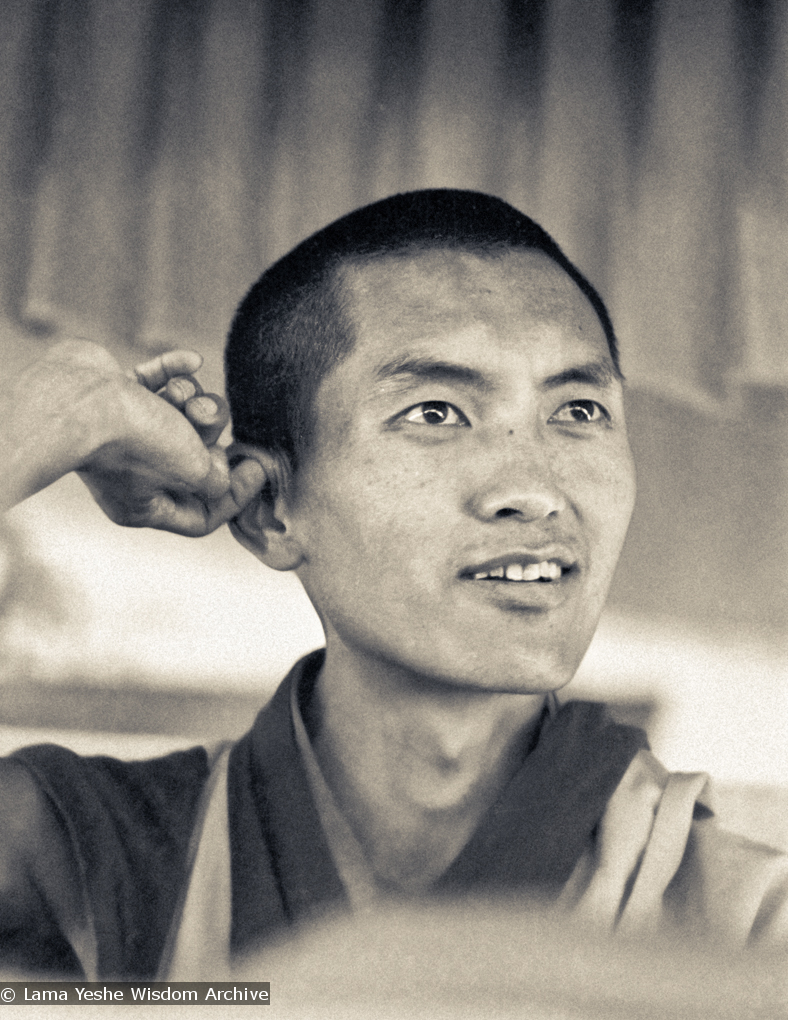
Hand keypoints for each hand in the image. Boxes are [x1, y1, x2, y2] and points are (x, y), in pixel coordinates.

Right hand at [76, 347, 265, 535]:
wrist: (76, 396)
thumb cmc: (134, 440)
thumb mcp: (194, 472)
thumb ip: (217, 480)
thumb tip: (220, 470)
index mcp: (144, 506)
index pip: (202, 517)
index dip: (235, 495)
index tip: (256, 466)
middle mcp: (131, 474)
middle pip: (194, 459)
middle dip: (208, 433)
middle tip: (204, 419)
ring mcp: (122, 432)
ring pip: (179, 415)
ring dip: (191, 400)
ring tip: (181, 396)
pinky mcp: (115, 394)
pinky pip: (158, 381)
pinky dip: (175, 371)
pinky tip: (192, 362)